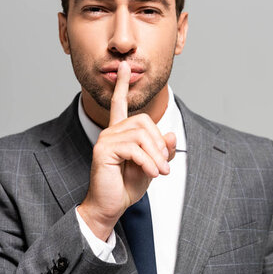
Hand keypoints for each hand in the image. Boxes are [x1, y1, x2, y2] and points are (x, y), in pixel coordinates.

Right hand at [78, 61, 175, 240]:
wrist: (110, 206)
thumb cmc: (127, 187)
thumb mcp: (152, 167)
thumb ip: (161, 151)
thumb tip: (170, 134)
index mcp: (119, 133)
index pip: (119, 104)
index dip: (121, 86)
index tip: (123, 67)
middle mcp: (110, 132)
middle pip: (143, 122)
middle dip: (158, 144)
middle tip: (164, 166)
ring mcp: (105, 140)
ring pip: (140, 135)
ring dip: (155, 156)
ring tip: (160, 173)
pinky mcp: (103, 150)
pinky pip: (133, 149)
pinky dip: (147, 162)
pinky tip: (152, 174)